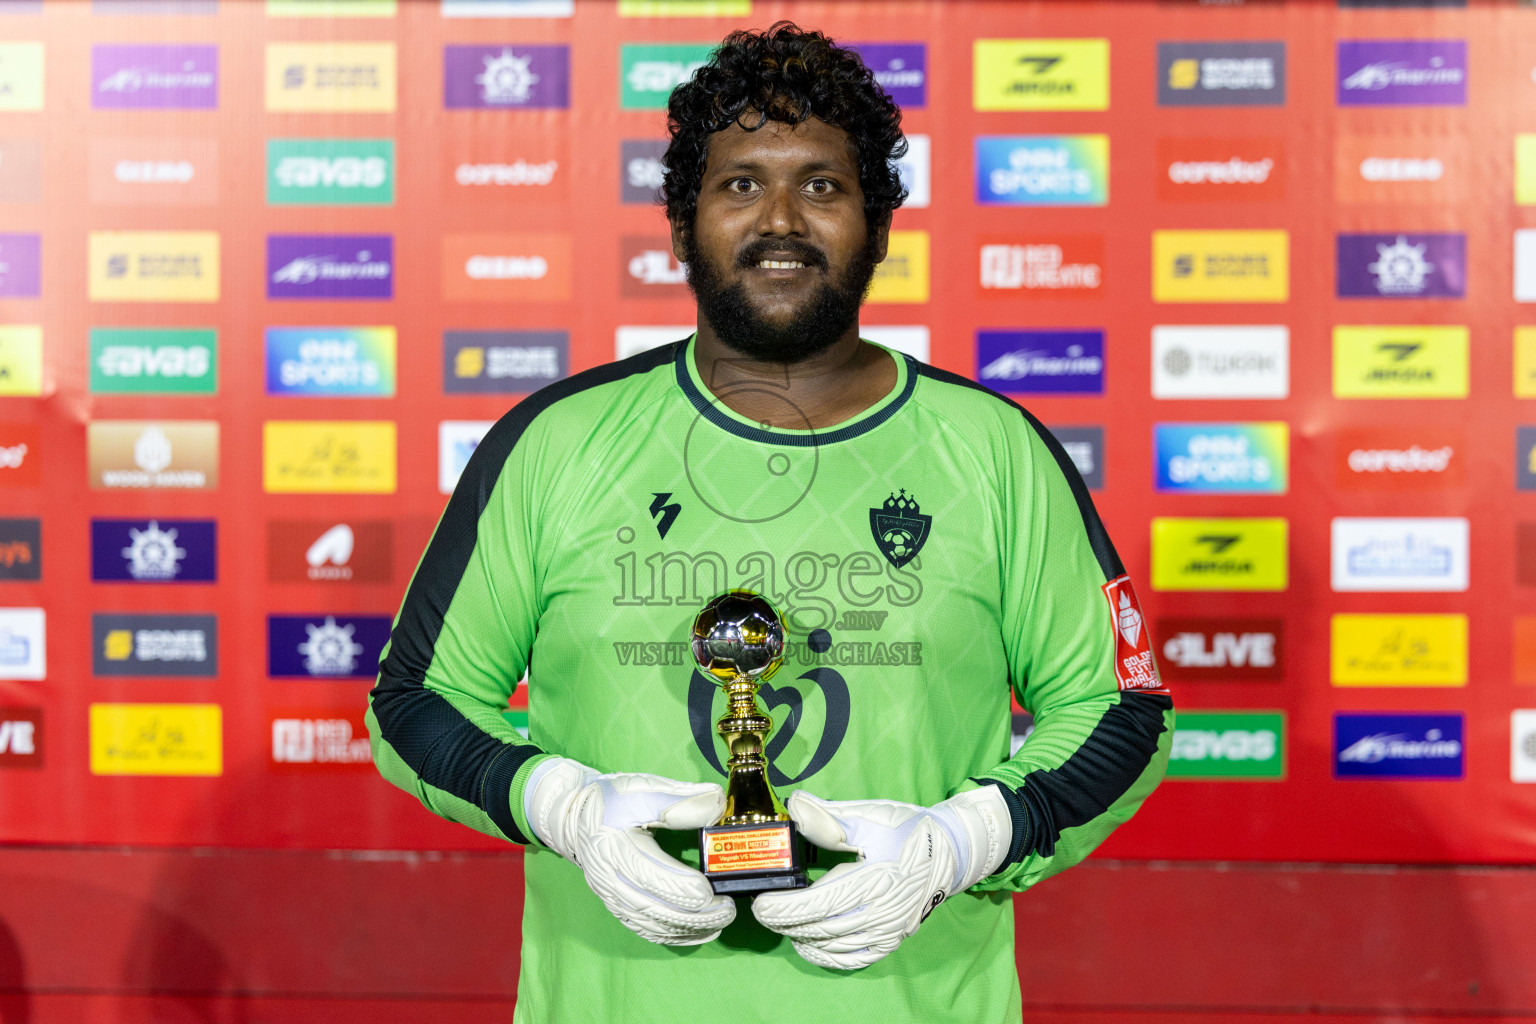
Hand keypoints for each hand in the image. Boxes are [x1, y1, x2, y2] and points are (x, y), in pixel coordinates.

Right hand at [524, 756, 735, 945]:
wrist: (574, 819)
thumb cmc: (609, 801)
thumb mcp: (640, 789)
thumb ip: (678, 799)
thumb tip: (715, 803)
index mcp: (613, 846)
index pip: (649, 875)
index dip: (680, 886)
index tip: (710, 890)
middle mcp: (609, 879)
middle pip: (653, 907)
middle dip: (694, 914)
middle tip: (727, 908)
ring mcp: (612, 897)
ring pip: (652, 924)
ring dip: (688, 928)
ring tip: (720, 921)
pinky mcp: (617, 907)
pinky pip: (646, 929)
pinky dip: (673, 935)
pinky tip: (698, 933)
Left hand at [751, 787, 1011, 969]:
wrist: (952, 852)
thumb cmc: (909, 831)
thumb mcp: (870, 817)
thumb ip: (829, 818)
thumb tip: (795, 807)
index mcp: (876, 880)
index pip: (820, 905)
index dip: (786, 909)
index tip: (762, 903)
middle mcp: (882, 914)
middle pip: (820, 928)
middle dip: (785, 922)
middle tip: (763, 909)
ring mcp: (887, 932)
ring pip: (831, 946)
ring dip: (800, 936)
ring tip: (782, 920)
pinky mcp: (891, 941)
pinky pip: (851, 959)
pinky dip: (825, 954)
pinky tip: (808, 942)